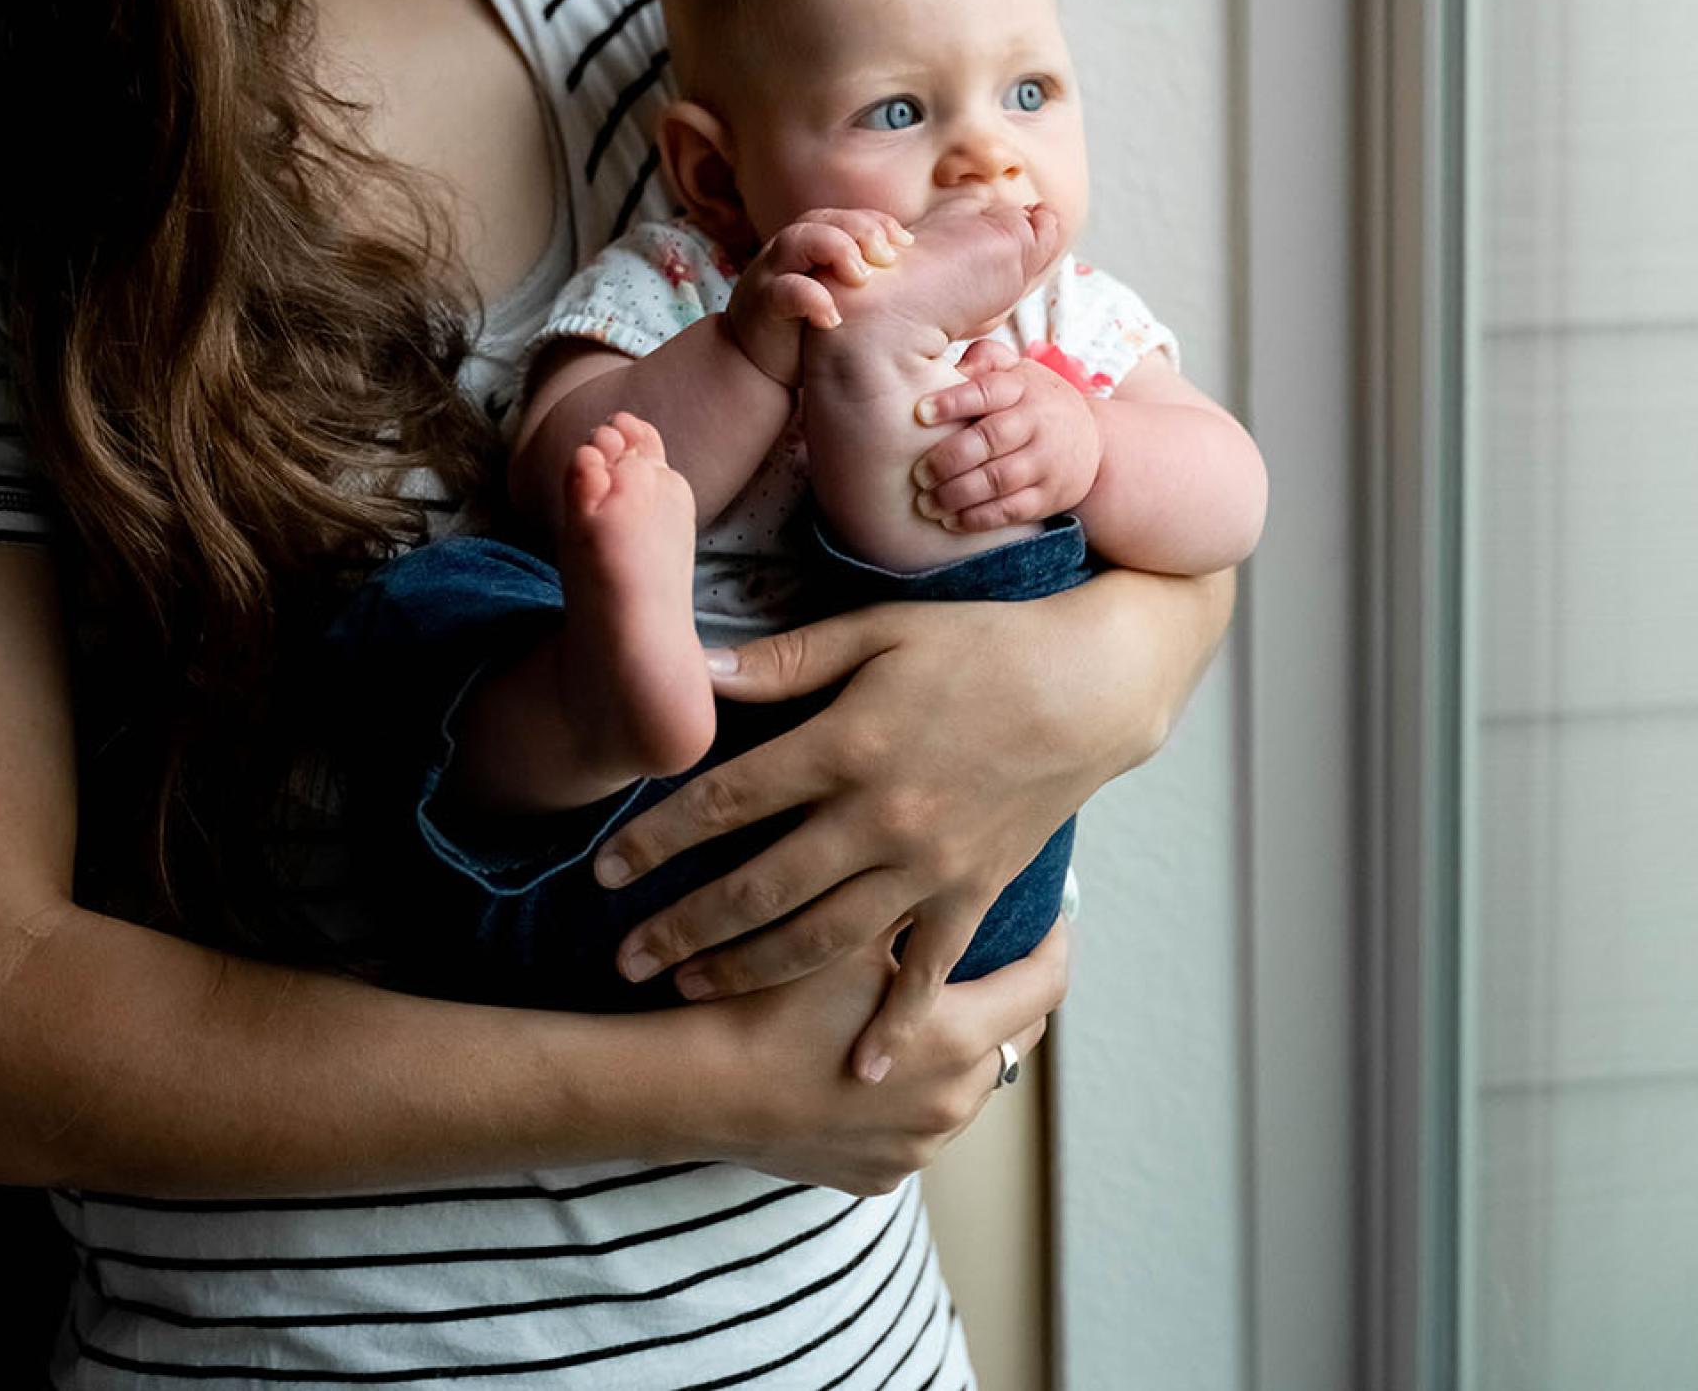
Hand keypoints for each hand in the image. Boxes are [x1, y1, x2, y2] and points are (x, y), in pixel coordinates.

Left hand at [594, 593, 1120, 1082]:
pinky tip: (857, 1067)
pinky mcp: (975, 892)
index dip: (659, 837)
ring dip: (750, 970)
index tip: (605, 869)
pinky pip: (927, 970)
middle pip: (761, 886)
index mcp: (849, 745)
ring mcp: (930, 864)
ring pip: (823, 937)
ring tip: (688, 990)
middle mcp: (881, 817)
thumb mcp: (878, 630)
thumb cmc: (981, 644)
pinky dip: (895, 1023)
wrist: (1092, 686)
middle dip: (683, 926)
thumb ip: (787, 659)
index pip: (729, 799)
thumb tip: (701, 673)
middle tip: (621, 958)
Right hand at [695, 918, 1069, 1193]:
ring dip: (954, 1047)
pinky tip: (868, 1058)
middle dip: (1006, 993)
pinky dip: (908, 1093)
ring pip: (964, 1088)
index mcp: (958, 1038)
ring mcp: (917, 1149)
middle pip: (1011, 1040)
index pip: (1044, 987)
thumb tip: (955, 861)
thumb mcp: (851, 934)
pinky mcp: (877, 1176)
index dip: (1053, 944)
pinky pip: (915, 1127)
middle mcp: (953, 1104)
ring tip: (919, 1005)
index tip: (1050, 917)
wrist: (702, 1087)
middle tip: (984, 950)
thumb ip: (912, 904)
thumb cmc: (775, 1001)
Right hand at [723, 207, 913, 387]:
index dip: (879, 224)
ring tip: (861, 278)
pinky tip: (833, 317)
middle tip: (889, 258)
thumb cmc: (809, 325)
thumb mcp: (841, 295)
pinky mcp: (761, 305)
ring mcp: (771, 272)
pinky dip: (810, 298)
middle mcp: (790, 249)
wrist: (757, 366)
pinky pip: (782, 291)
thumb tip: (917, 268)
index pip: (848, 217)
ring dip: (835, 250)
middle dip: (861, 231)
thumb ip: (866, 276)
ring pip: (798, 240)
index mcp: (812, 240)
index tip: (907, 245)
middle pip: (824, 219)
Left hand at [912, 340, 1102, 530]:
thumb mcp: (1017, 370)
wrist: (1093, 442)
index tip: (919, 413)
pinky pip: (1012, 510)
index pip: (987, 391)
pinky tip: (951, 521)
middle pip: (990, 440)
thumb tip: (955, 364)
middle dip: (949, 459)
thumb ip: (986, 358)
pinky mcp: (1049, 496)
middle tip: (918, 473)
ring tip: (926, 502)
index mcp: (1023, 387)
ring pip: (998, 480)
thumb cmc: (1034, 401)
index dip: (953, 402)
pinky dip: (979, 518)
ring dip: (957, 494)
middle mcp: (1037, 423)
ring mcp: (1046, 461)